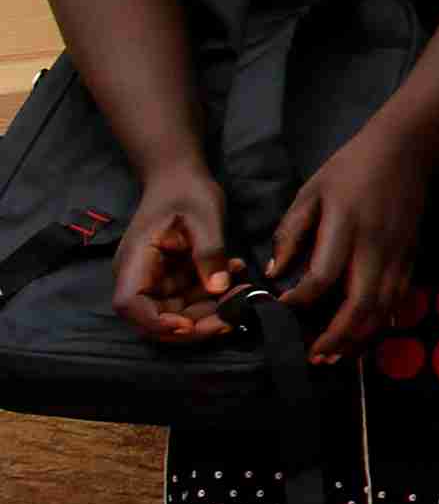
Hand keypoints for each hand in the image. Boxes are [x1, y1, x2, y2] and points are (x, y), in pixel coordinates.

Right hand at [110, 162, 236, 343]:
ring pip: (177, 313)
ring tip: (244, 291)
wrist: (179, 178)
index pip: (129, 304)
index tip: (188, 325)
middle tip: (232, 318)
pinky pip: (190, 299)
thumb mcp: (205, 217)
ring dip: (210, 312)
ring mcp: (155, 280)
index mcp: (135, 260)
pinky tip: (237, 275)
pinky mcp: (171, 280)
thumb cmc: (187, 192)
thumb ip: (210, 252)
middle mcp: (139, 276)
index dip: (155, 322)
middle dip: (193, 325)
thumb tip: (218, 289)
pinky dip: (213, 296)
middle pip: (155, 318)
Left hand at [271, 125, 436, 365]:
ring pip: (383, 310)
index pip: (321, 278)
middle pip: (359, 306)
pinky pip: (398, 301)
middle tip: (312, 357)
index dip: (299, 302)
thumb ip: (290, 233)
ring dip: (359, 339)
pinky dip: (380, 324)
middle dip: (335, 338)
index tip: (278, 311)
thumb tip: (273, 273)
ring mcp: (398, 257)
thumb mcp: (310, 193)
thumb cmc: (349, 169)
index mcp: (346, 230)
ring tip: (335, 357)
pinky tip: (363, 337)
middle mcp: (375, 249)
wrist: (404, 151)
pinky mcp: (411, 259)